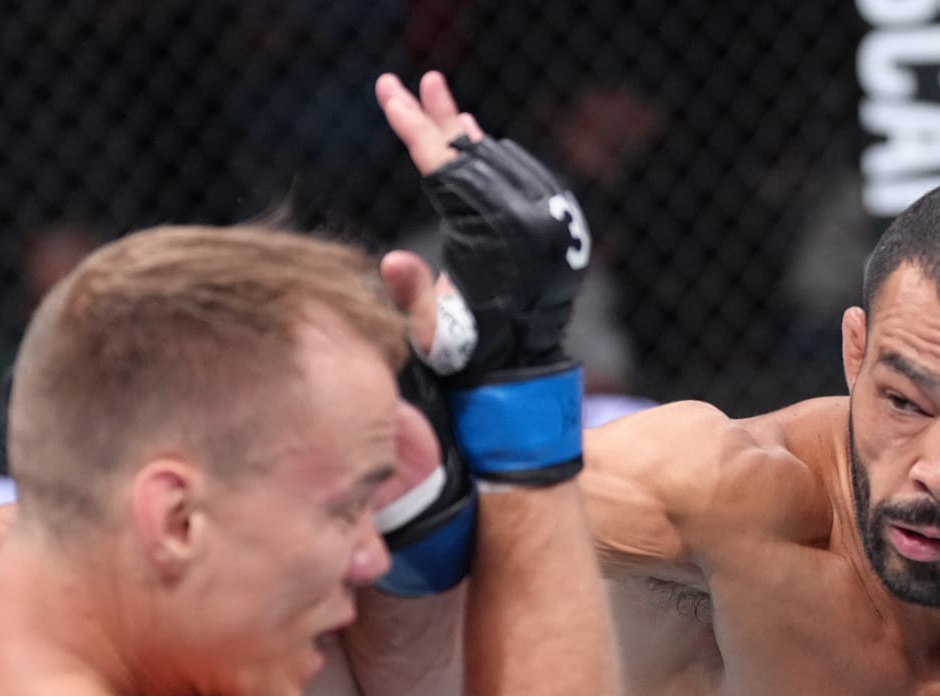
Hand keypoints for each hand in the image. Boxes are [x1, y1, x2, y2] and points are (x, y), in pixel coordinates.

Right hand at [376, 69, 589, 485]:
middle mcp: (522, 216)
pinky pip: (519, 179)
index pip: (443, 163)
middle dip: (439, 115)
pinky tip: (477, 148)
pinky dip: (493, 160)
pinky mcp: (551, 227)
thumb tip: (390, 260)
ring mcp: (541, 219)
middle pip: (473, 151)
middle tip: (417, 81)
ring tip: (445, 110)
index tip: (388, 91)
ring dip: (467, 137)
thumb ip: (411, 294)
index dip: (412, 125)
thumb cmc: (468, 355)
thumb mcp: (431, 332)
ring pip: (498, 162)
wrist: (521, 371)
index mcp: (489, 231)